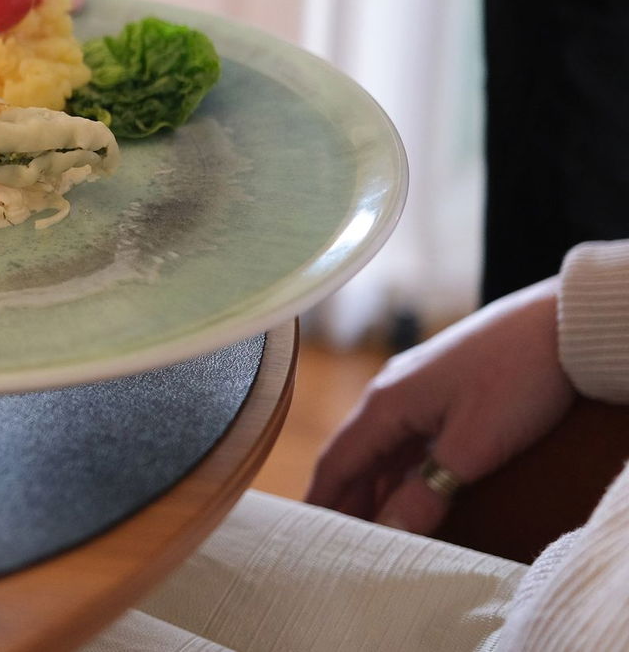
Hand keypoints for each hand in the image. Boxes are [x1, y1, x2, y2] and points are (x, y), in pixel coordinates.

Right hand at [306, 278, 576, 534]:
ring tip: (373, 526)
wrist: (560, 324)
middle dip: (346, 498)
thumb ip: (427, 492)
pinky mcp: (441, 388)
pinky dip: (398, 468)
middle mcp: (390, 392)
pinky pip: (406, 436)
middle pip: (355, 454)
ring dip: (373, 485)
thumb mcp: (473, 445)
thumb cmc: (517, 377)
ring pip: (382, 446)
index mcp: (386, 403)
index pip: (338, 460)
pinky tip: (409, 488)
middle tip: (339, 543)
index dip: (321, 499)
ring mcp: (415, 387)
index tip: (307, 535)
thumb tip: (389, 531)